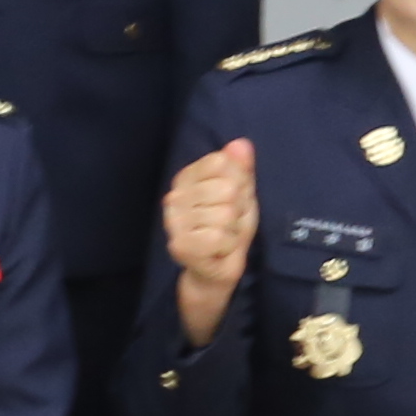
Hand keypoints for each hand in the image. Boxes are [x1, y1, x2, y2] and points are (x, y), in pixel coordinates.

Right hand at [163, 137, 259, 346]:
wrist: (215, 272)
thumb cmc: (228, 229)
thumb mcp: (241, 196)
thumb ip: (241, 169)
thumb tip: (241, 143)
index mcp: (185, 178)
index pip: (222, 163)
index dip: (239, 184)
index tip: (233, 201)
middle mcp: (174, 197)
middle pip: (227, 190)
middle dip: (239, 211)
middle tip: (230, 225)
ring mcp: (174, 222)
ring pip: (225, 215)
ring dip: (234, 231)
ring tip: (225, 239)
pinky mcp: (179, 246)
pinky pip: (218, 237)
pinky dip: (227, 246)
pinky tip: (218, 251)